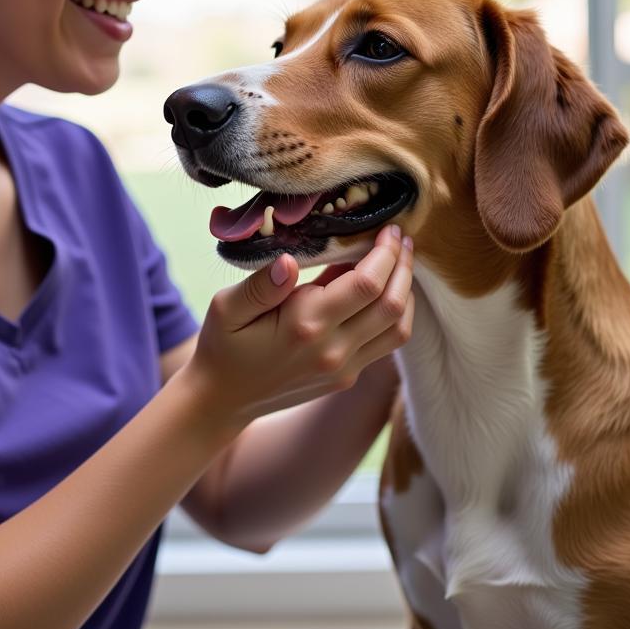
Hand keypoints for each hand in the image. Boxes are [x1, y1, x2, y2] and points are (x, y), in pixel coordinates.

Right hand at [178, 225, 413, 433]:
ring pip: (399, 329)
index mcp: (304, 325)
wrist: (223, 399)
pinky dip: (396, 315)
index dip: (385, 253)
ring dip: (406, 293)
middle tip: (401, 239)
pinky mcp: (346, 378)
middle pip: (392, 305)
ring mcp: (343, 369)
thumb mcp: (226, 307)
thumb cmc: (223, 345)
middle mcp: (332, 350)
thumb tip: (289, 261)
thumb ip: (261, 285)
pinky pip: (387, 344)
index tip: (388, 229)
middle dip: (402, 266)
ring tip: (401, 263)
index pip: (365, 284)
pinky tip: (386, 293)